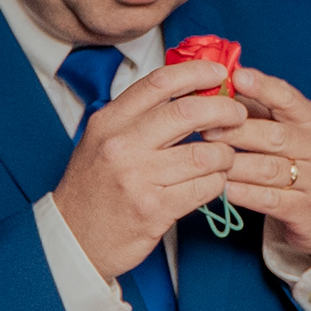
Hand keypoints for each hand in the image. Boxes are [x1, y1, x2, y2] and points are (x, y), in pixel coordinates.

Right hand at [50, 56, 247, 277]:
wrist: (73, 238)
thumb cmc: (93, 188)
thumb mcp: (101, 140)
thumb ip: (137, 116)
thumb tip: (188, 90)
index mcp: (108, 121)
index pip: (159, 82)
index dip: (196, 72)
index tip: (218, 73)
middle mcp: (121, 145)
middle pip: (188, 112)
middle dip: (224, 110)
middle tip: (236, 115)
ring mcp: (137, 179)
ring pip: (204, 154)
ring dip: (225, 154)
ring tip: (224, 157)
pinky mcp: (154, 210)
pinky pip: (204, 188)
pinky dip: (217, 183)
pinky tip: (213, 182)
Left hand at [223, 64, 310, 264]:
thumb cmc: (297, 156)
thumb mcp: (288, 127)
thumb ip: (257, 106)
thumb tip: (220, 83)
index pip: (288, 98)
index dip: (263, 88)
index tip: (237, 78)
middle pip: (274, 136)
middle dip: (237, 131)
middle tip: (205, 128)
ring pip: (269, 169)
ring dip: (234, 164)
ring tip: (207, 160)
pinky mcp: (306, 210)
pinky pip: (269, 200)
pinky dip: (243, 193)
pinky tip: (222, 187)